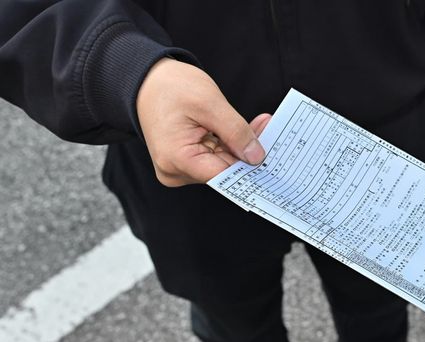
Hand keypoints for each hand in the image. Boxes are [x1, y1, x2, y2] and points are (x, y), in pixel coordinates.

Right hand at [136, 58, 270, 185]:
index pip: (224, 175)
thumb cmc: (170, 87)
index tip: (274, 155)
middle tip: (272, 130)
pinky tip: (249, 129)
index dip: (251, 166)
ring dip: (243, 145)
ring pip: (223, 164)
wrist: (145, 79)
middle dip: (250, 151)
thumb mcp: (209, 103)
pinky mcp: (186, 162)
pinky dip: (232, 144)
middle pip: (225, 170)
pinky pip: (216, 157)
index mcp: (177, 160)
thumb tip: (257, 158)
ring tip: (263, 124)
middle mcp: (175, 171)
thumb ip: (235, 132)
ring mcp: (179, 169)